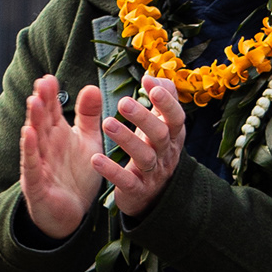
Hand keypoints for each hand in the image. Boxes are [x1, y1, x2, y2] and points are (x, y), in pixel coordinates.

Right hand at [19, 74, 105, 239]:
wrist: (71, 215)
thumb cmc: (76, 176)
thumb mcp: (88, 142)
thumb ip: (89, 117)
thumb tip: (91, 87)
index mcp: (56, 135)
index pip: (52, 111)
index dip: (51, 95)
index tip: (50, 77)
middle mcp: (45, 146)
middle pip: (42, 121)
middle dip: (41, 102)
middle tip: (42, 83)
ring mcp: (38, 165)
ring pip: (34, 140)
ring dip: (34, 121)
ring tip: (34, 102)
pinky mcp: (36, 184)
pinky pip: (31, 165)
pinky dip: (29, 150)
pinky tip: (28, 134)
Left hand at [96, 79, 186, 218]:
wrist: (152, 195)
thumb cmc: (154, 150)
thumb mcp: (161, 125)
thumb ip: (160, 99)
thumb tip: (153, 76)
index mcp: (173, 135)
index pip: (175, 117)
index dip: (166, 102)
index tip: (149, 84)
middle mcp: (166, 153)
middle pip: (160, 134)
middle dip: (143, 117)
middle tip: (122, 102)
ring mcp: (153, 173)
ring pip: (145, 156)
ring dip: (127, 139)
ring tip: (107, 123)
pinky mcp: (138, 190)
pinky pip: (127, 181)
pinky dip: (112, 171)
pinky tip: (95, 160)